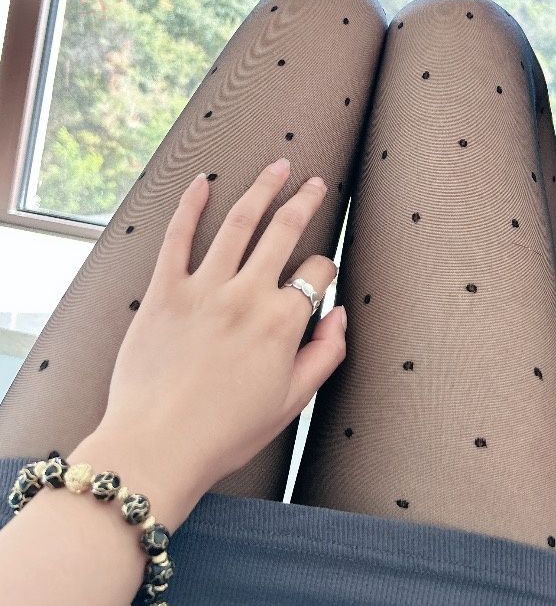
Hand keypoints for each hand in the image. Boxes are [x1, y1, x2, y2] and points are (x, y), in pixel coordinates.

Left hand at [75, 158, 346, 526]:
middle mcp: (247, 295)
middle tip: (313, 183)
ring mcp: (204, 288)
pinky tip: (202, 183)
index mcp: (282, 323)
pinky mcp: (164, 291)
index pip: (316, 274)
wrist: (156, 448)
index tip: (319, 275)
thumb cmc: (224, 433)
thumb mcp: (292, 404)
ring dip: (262, 189)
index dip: (324, 270)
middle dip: (304, 202)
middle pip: (284, 231)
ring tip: (277, 167)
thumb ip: (324, 355)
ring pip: (239, 222)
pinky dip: (190, 206)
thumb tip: (338, 315)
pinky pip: (178, 237)